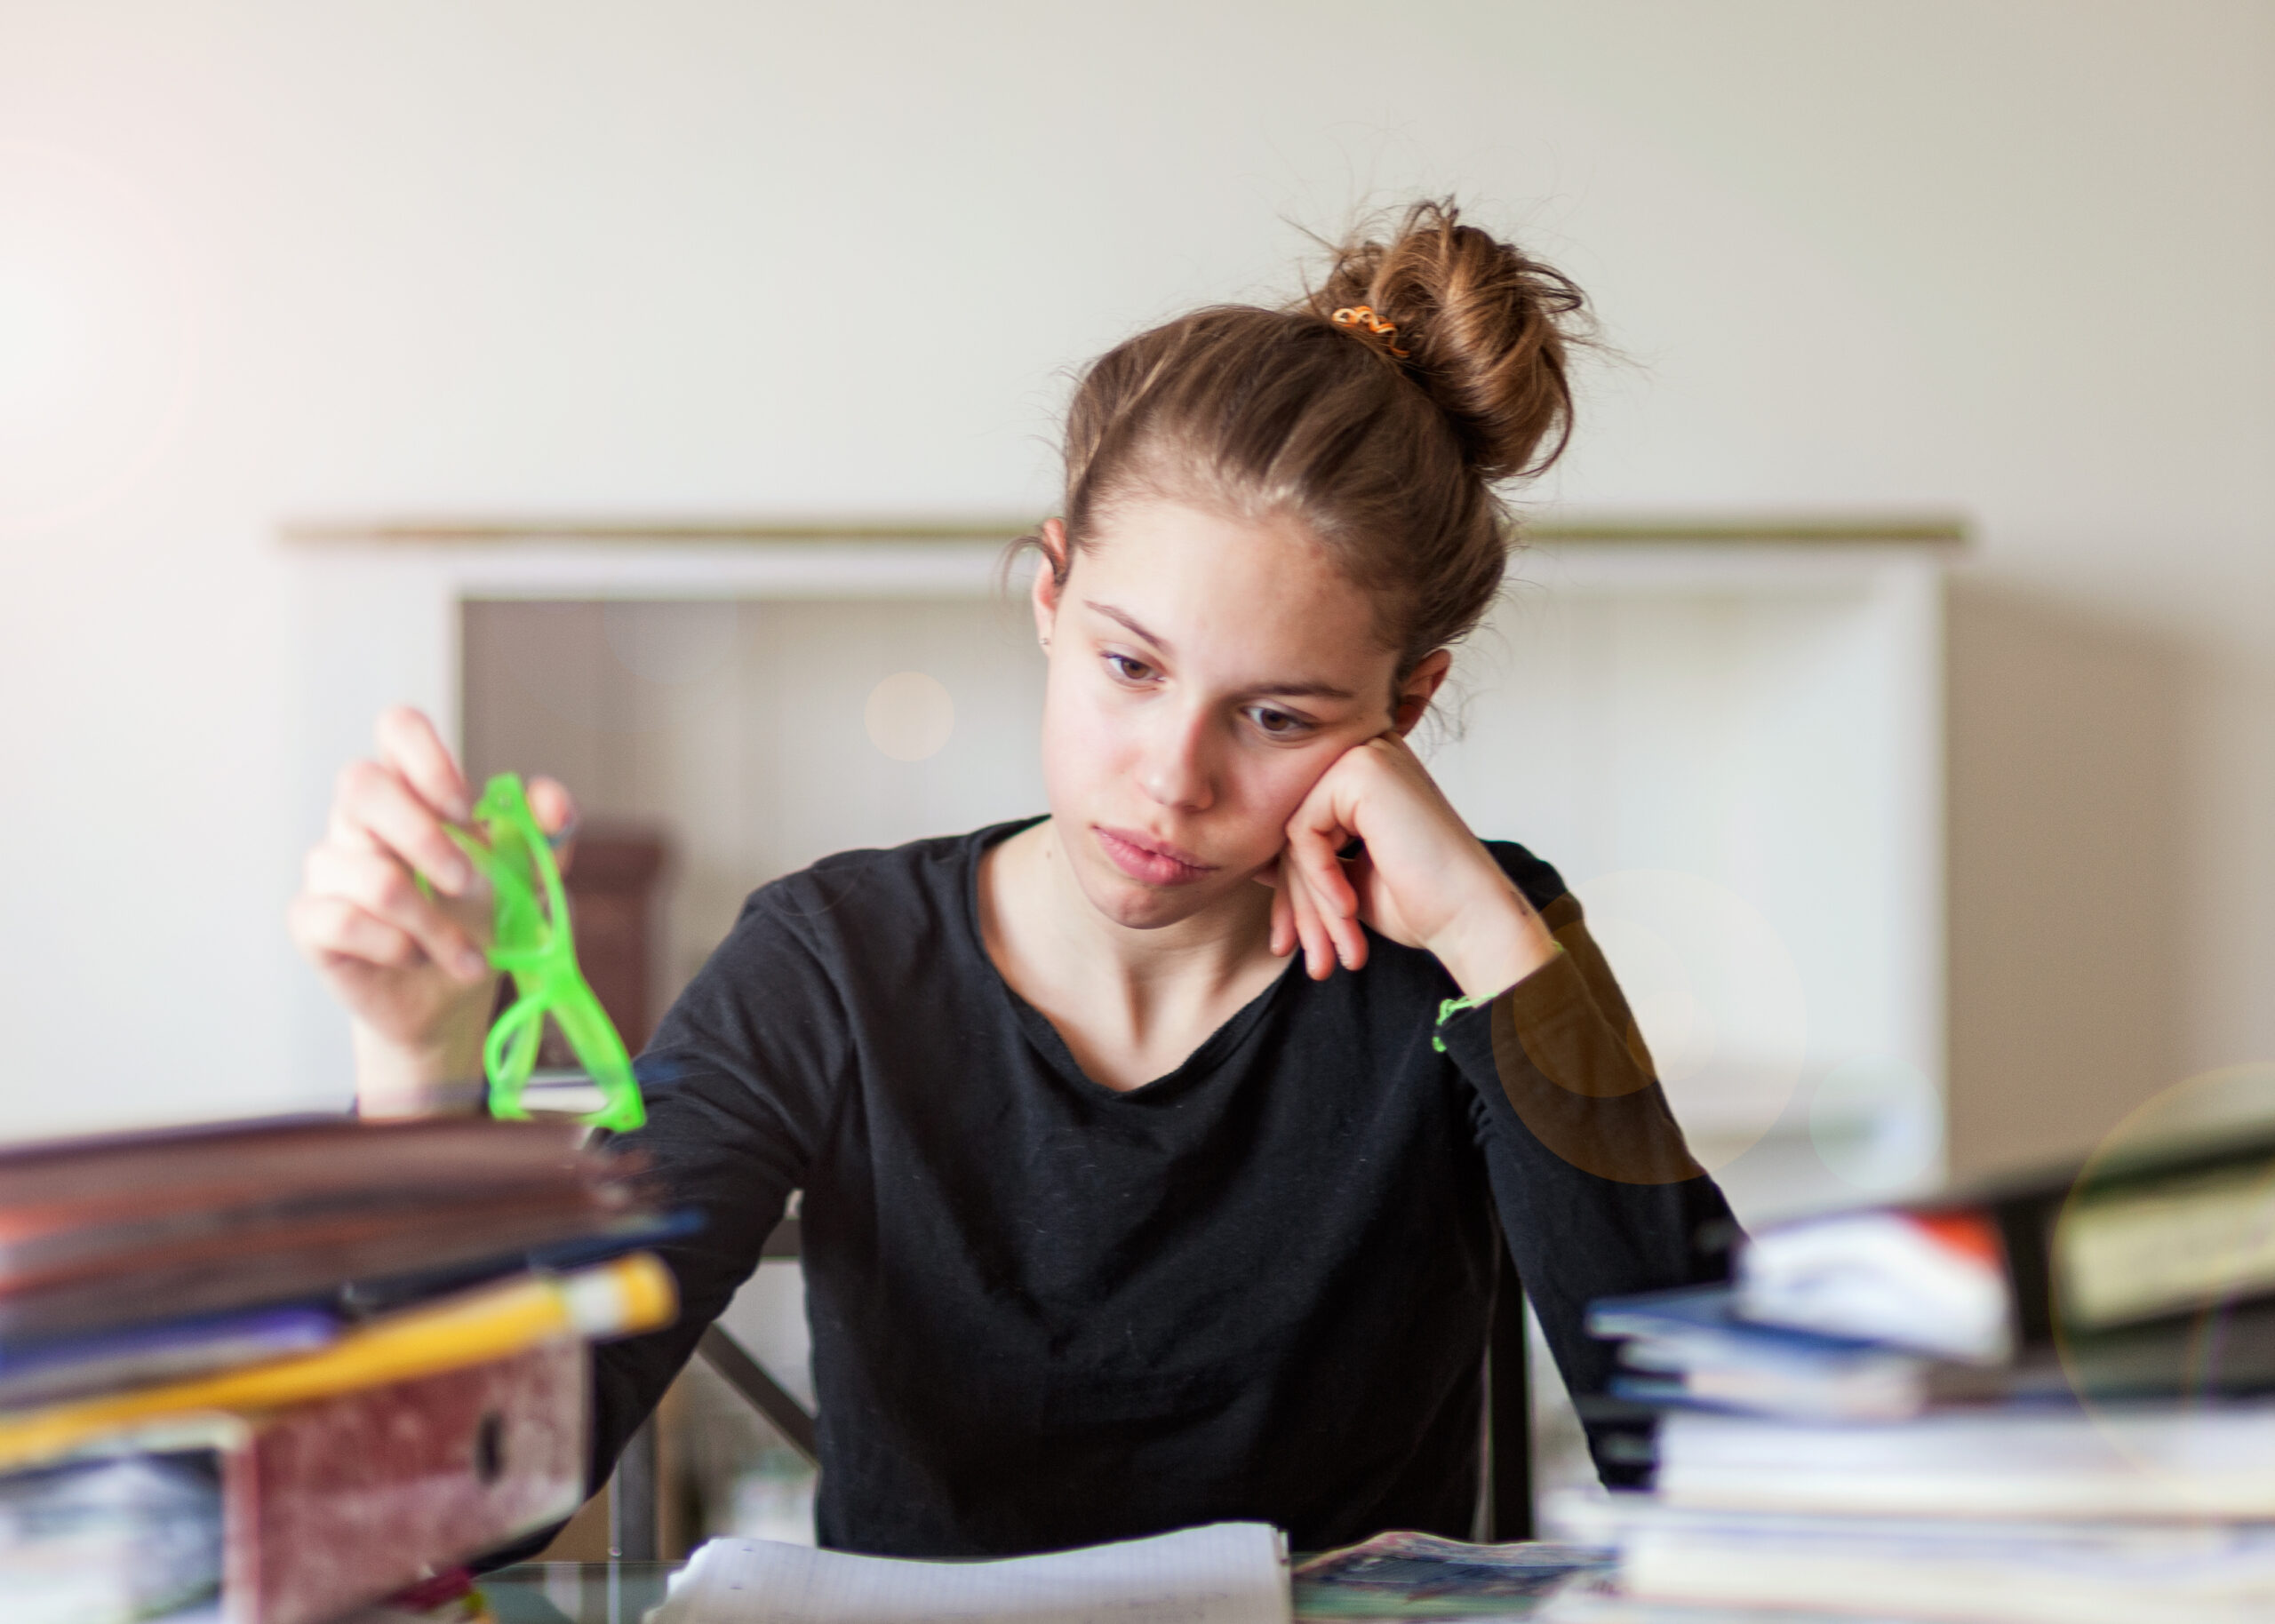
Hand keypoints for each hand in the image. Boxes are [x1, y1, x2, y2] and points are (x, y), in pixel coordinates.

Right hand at [286, 706, 577, 1114]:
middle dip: (425, 838)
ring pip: (369, 876)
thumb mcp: (531, 876)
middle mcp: (360, 821)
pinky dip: (397, 947)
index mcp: (412, 792)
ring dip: (434, 924)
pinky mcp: (312, 922)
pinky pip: (341, 921)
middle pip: (360, 783)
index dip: (428, 758)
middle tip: (469, 883)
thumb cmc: (483, 919)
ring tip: (466, 954)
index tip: (464, 808)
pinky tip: (420, 959)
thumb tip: (552, 803)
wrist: (454, 996)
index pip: (397, 729)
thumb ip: (546, 832)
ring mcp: (330, 870)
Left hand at [1263, 733, 1554, 999]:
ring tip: (1331, 951)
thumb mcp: (1345, 881)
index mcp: (1366, 774)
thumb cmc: (1421, 903)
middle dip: (1298, 903)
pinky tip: (1350, 909)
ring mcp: (1365, 755)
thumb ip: (1306, 862)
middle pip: (1294, 829)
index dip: (1293, 890)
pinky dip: (1319, 880)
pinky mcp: (1362, 771)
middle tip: (1313, 959)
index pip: (1301, 826)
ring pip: (1295, 835)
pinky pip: (1303, 831)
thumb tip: (1258, 863)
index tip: (1292, 941)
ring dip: (1309, 903)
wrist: (1472, 918)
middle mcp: (1366, 753)